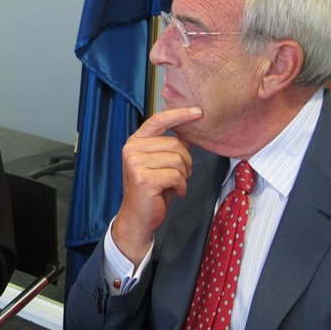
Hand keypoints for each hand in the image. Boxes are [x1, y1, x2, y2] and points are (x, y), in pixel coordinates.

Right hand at [112, 106, 202, 264]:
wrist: (138, 217)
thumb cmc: (152, 190)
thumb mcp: (161, 164)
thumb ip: (170, 147)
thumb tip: (190, 131)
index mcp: (135, 142)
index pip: (158, 120)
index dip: (179, 114)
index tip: (198, 112)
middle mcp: (132, 149)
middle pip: (175, 143)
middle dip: (185, 161)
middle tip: (179, 176)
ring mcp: (135, 163)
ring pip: (177, 160)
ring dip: (183, 175)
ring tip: (174, 185)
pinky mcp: (143, 178)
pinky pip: (176, 175)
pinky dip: (181, 186)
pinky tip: (174, 192)